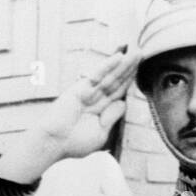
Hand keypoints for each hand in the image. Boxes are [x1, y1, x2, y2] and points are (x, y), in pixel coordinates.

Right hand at [0, 48, 138, 183]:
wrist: (54, 143)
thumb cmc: (74, 142)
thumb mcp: (100, 132)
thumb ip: (111, 117)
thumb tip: (123, 102)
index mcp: (100, 108)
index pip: (118, 91)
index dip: (129, 80)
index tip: (140, 70)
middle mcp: (95, 97)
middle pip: (116, 80)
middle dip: (129, 68)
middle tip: (141, 54)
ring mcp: (87, 91)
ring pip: (110, 76)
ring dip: (123, 64)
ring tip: (136, 53)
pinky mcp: (79, 88)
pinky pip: (97, 75)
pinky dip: (107, 66)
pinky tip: (119, 57)